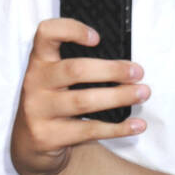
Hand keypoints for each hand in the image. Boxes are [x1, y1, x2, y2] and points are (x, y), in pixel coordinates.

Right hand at [11, 18, 147, 174]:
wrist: (31, 144)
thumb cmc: (55, 103)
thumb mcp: (56, 81)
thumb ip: (78, 68)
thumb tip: (125, 66)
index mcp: (39, 62)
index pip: (46, 34)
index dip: (70, 29)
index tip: (98, 38)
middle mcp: (34, 82)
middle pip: (75, 70)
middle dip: (112, 70)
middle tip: (138, 72)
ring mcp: (38, 110)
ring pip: (84, 101)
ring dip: (119, 97)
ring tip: (143, 93)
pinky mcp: (47, 136)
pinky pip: (89, 130)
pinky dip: (118, 128)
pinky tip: (137, 125)